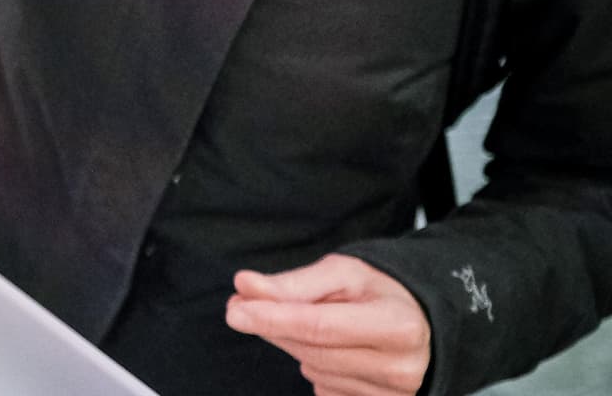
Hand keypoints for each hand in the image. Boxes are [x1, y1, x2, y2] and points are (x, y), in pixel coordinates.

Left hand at [227, 254, 431, 395]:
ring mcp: (393, 395)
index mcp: (396, 325)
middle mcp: (400, 367)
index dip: (272, 318)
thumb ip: (294, 283)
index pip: (318, 326)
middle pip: (312, 351)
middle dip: (275, 327)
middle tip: (249, 306)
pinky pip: (325, 392)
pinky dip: (317, 370)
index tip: (235, 311)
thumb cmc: (380, 293)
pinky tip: (332, 350)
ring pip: (315, 373)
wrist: (423, 321)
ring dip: (297, 348)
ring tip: (312, 324)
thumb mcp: (343, 273)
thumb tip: (245, 285)